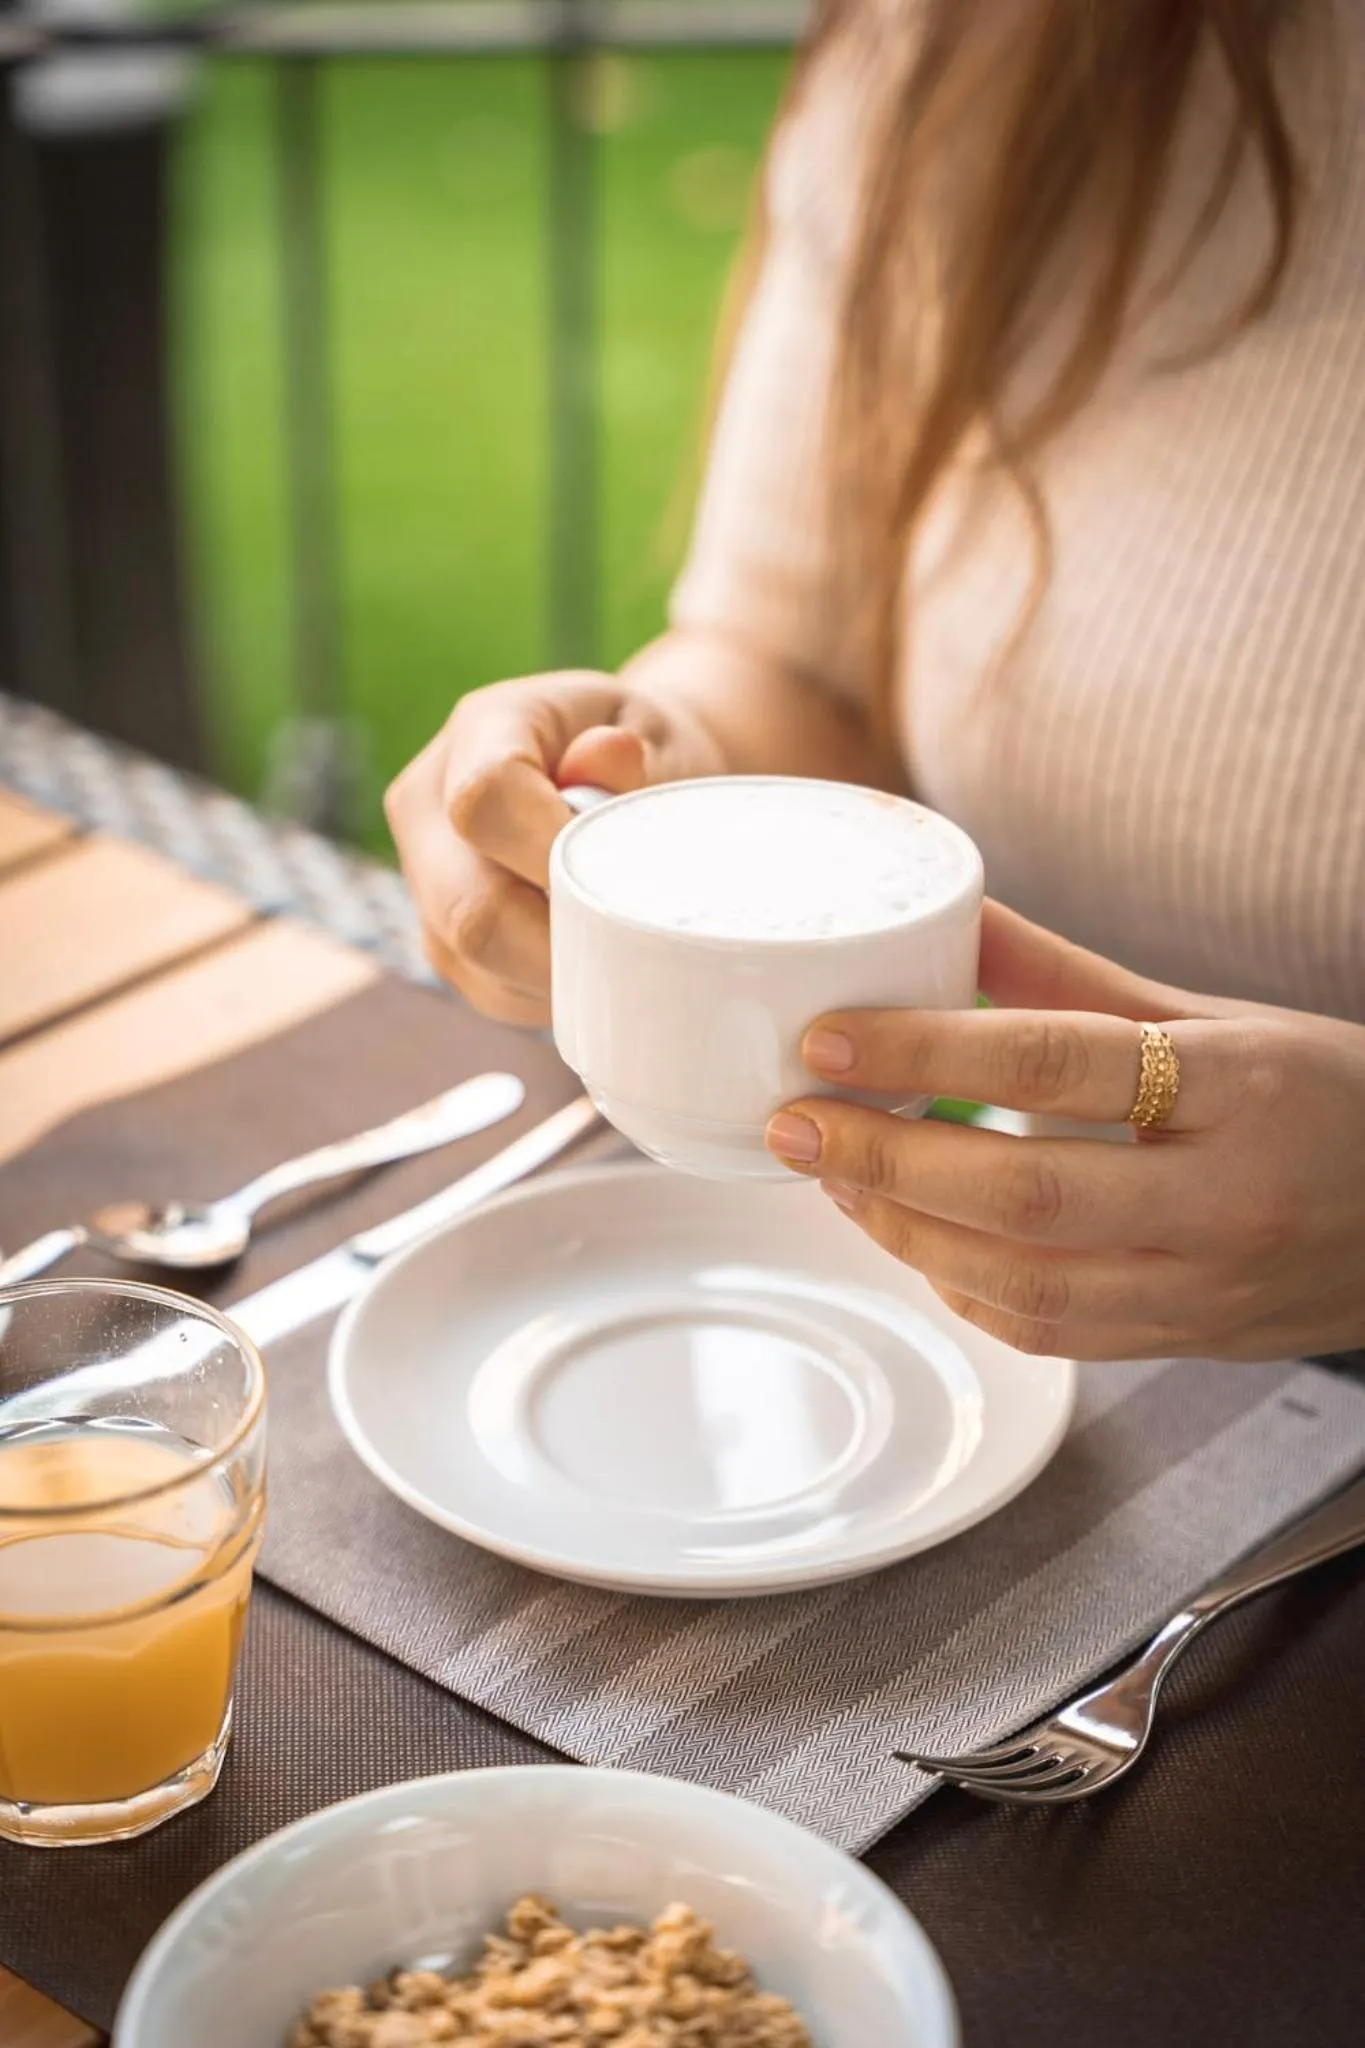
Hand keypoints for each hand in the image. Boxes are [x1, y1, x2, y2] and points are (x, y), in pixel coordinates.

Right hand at [385, 670, 725, 1022]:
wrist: (630, 782)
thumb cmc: (649, 756)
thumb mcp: (657, 732)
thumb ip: (634, 754)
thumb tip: (609, 759)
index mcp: (479, 729)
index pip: (484, 800)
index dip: (553, 851)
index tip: (621, 869)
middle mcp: (428, 806)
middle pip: (469, 908)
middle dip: (564, 936)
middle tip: (638, 931)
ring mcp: (425, 882)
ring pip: (479, 960)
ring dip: (564, 967)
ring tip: (622, 932)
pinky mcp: (445, 945)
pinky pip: (496, 990)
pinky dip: (555, 988)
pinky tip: (595, 953)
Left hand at [765, 902, 1364, 1361]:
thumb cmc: (1325, 1102)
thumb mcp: (1213, 1017)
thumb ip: (1071, 981)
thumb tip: (951, 917)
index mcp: (1241, 1087)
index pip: (1058, 1061)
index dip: (930, 1046)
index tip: (828, 1036)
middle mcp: (1224, 1198)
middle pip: (1022, 1191)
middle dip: (885, 1159)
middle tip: (794, 1123)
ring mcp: (1206, 1288)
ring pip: (1022, 1283)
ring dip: (904, 1230)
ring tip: (835, 1175)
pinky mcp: (1184, 1343)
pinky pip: (1048, 1333)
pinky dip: (961, 1286)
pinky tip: (913, 1237)